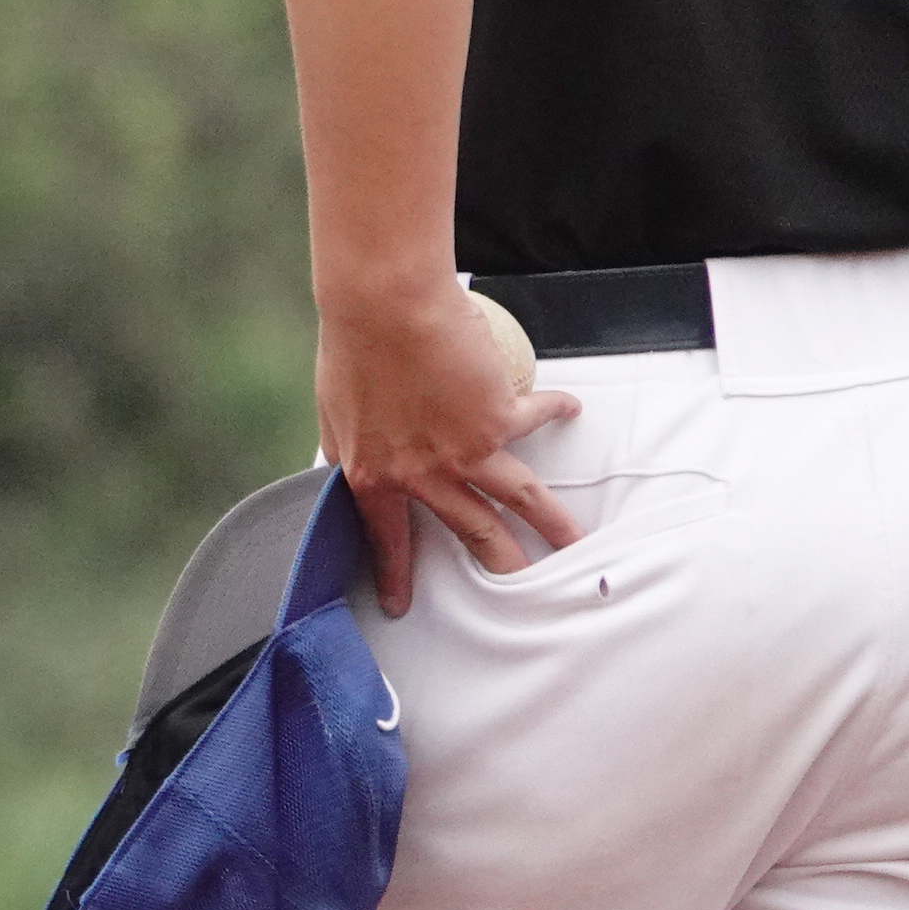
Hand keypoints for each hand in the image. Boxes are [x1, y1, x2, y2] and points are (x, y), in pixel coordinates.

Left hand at [316, 286, 581, 615]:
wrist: (383, 304)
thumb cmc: (350, 346)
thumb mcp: (332, 411)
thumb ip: (343, 447)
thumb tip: (338, 467)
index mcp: (374, 473)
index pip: (386, 537)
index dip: (394, 574)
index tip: (400, 604)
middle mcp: (423, 473)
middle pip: (472, 531)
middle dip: (502, 565)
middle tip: (522, 589)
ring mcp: (466, 449)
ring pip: (521, 499)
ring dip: (554, 522)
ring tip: (576, 544)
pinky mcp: (499, 416)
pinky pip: (538, 416)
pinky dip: (556, 409)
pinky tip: (570, 409)